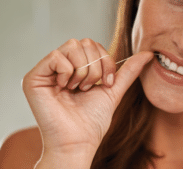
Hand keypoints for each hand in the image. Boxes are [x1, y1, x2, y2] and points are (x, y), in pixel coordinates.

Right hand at [22, 38, 152, 154]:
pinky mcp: (33, 78)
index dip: (105, 60)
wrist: (79, 141)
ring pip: (71, 46)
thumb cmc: (93, 121)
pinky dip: (68, 72)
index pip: (92, 44)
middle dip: (95, 67)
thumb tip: (148, 54)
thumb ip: (128, 71)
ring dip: (83, 71)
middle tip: (89, 88)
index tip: (105, 84)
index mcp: (74, 67)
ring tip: (78, 89)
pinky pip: (55, 56)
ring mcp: (45, 71)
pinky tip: (65, 89)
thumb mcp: (113, 90)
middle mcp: (58, 67)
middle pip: (83, 42)